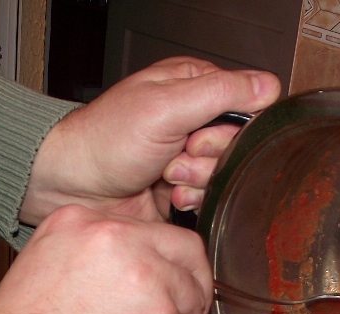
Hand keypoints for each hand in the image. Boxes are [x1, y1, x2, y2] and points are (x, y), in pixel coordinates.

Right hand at [0, 205, 212, 313]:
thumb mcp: (40, 271)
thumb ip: (91, 260)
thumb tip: (129, 273)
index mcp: (85, 224)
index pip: (154, 232)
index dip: (163, 265)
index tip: (161, 288)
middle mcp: (121, 244)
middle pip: (187, 256)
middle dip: (190, 290)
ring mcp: (149, 286)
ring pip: (191, 305)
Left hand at [20, 57, 281, 224]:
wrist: (71, 186)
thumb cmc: (104, 140)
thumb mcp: (165, 105)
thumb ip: (221, 93)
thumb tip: (269, 86)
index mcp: (194, 88)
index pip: (247, 108)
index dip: (231, 129)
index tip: (200, 136)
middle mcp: (195, 122)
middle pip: (237, 147)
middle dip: (208, 158)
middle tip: (176, 156)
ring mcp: (188, 159)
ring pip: (225, 177)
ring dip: (197, 181)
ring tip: (166, 176)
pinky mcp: (183, 191)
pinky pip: (210, 201)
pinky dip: (191, 201)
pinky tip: (167, 196)